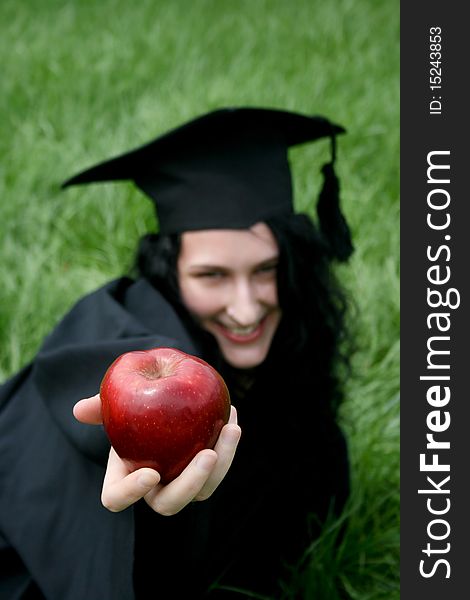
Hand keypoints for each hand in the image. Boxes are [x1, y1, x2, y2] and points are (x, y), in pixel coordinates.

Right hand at [73, 395, 240, 514]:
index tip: (151, 472)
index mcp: (124, 476)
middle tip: (207, 455)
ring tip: (231, 429)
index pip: (117, 498)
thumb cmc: (132, 405)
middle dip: (190, 483)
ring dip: (222, 462)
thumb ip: (100, 405)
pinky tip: (231, 414)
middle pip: (170, 504)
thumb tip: (79, 410)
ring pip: (204, 490)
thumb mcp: (116, 401)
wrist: (160, 402)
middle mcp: (154, 488)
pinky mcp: (206, 471)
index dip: (131, 492)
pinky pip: (220, 466)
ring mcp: (183, 482)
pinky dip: (228, 444)